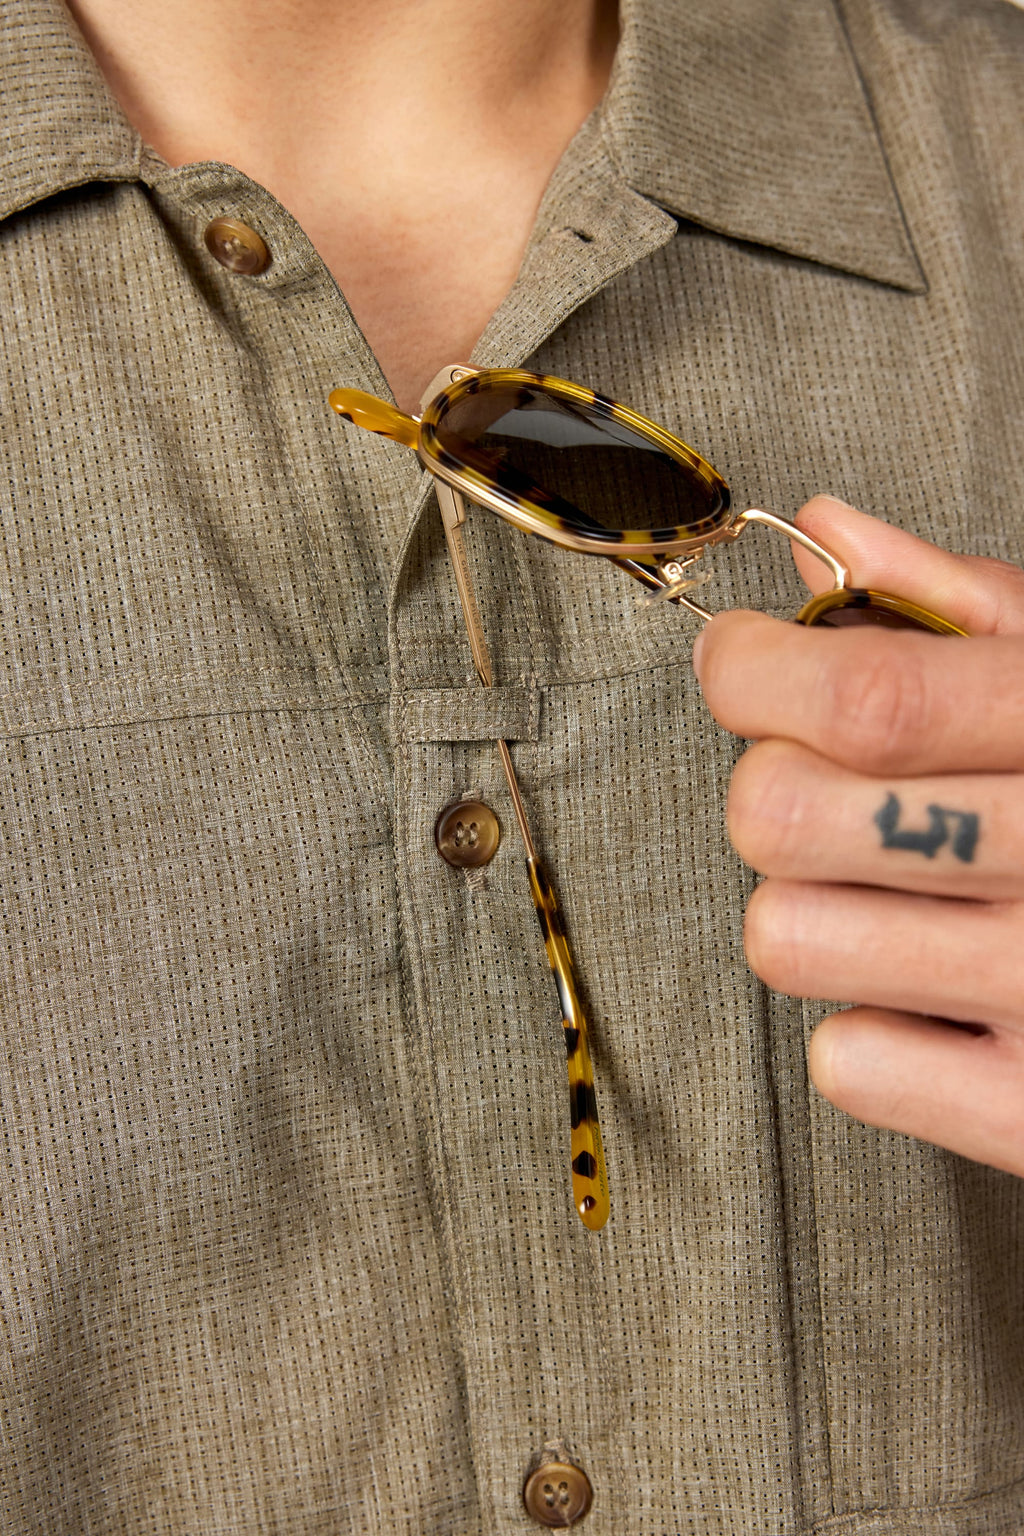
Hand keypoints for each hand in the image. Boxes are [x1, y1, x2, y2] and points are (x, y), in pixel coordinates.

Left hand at [693, 495, 1023, 1175]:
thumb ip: (962, 602)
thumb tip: (829, 532)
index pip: (862, 699)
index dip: (752, 670)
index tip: (740, 659)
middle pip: (782, 818)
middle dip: (774, 787)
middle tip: (833, 787)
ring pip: (786, 940)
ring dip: (812, 906)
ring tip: (895, 891)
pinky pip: (848, 1063)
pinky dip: (870, 1027)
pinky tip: (940, 991)